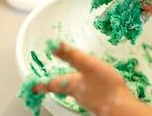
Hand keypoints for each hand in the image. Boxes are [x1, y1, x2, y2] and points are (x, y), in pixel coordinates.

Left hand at [33, 42, 151, 115]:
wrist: (120, 106)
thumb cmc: (104, 85)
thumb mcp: (88, 65)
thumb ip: (72, 56)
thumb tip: (54, 46)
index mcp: (72, 84)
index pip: (52, 84)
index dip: (41, 84)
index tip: (31, 87)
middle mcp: (77, 93)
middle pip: (63, 89)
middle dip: (56, 85)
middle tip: (50, 82)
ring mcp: (88, 99)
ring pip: (75, 91)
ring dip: (70, 85)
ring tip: (70, 80)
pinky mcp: (98, 101)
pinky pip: (87, 93)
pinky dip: (84, 87)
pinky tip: (92, 85)